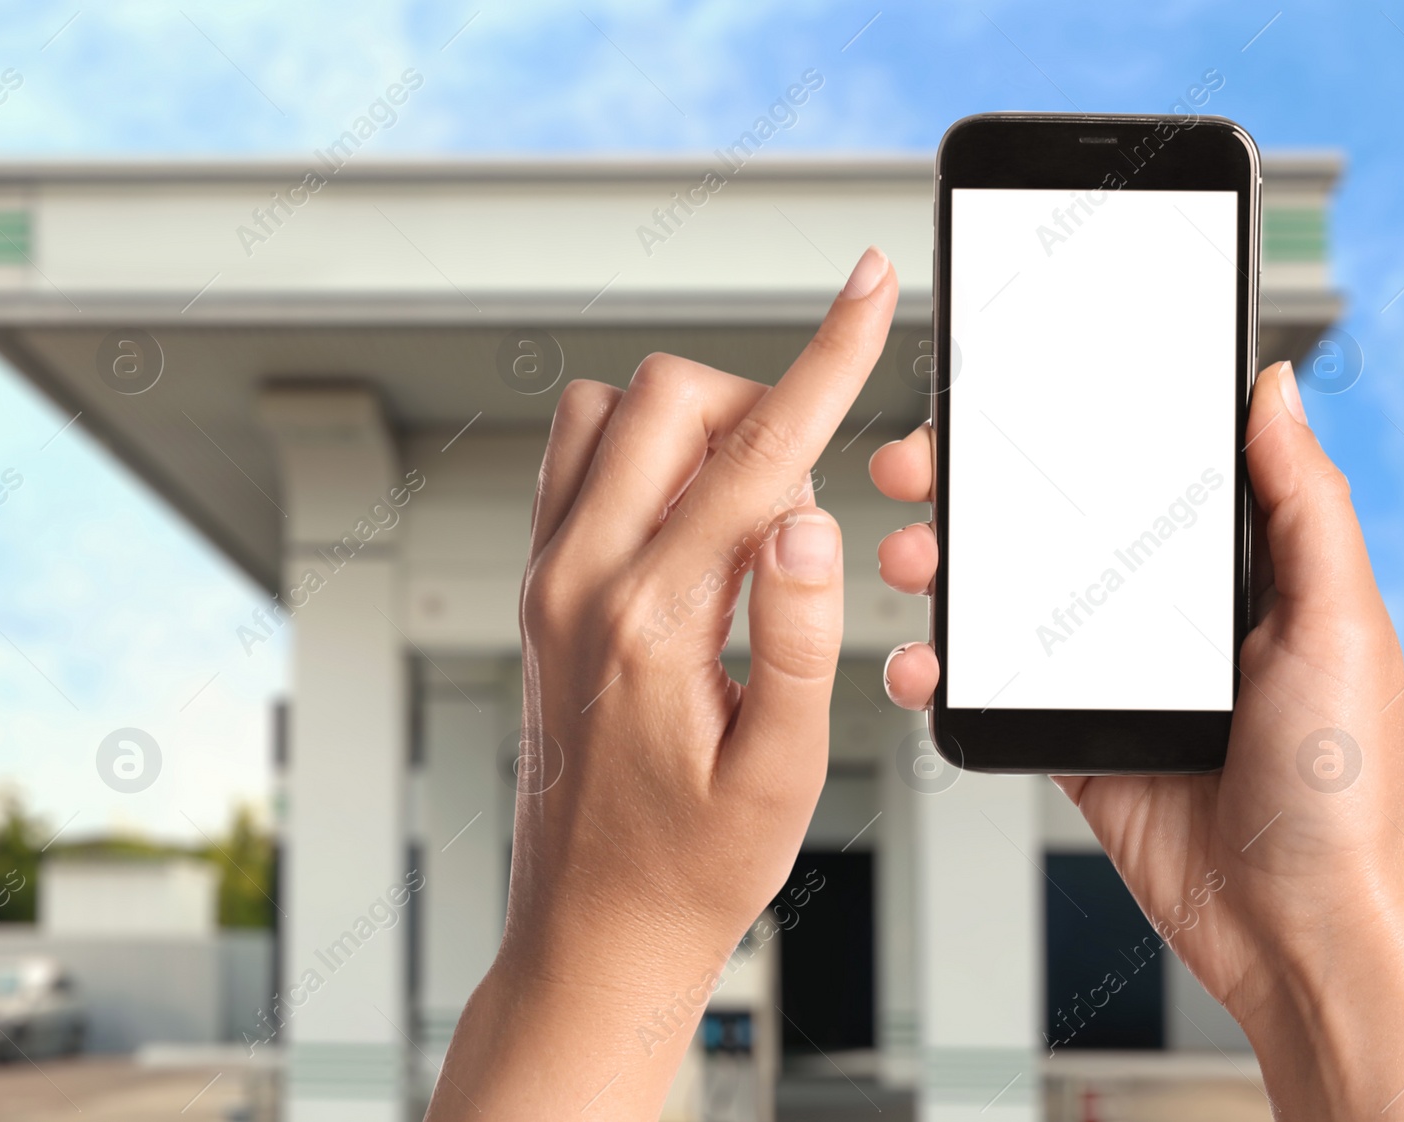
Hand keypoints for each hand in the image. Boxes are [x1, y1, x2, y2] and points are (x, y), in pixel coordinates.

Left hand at [427, 247, 897, 1119]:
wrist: (593, 925)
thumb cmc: (688, 867)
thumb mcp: (780, 773)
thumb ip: (798, 635)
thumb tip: (810, 519)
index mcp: (650, 620)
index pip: (757, 454)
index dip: (828, 360)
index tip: (865, 290)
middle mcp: (579, 579)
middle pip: (667, 397)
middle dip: (758, 407)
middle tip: (803, 503)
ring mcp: (546, 579)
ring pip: (607, 412)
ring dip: (691, 427)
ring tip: (741, 517)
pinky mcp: (538, 589)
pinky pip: (574, 462)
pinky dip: (639, 455)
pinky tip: (685, 524)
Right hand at [871, 361, 1403, 1118]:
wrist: (1292, 927)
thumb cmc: (1340, 787)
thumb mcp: (1341, 623)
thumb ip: (1306, 504)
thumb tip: (1277, 392)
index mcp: (1225, 571)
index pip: (1127, 475)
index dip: (1057, 432)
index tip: (996, 403)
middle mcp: (1156, 614)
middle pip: (1043, 527)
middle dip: (967, 492)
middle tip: (916, 473)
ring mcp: (1104, 675)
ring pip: (999, 601)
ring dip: (938, 572)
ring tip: (909, 564)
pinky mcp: (1064, 736)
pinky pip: (984, 691)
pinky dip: (938, 673)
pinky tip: (921, 666)